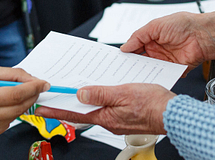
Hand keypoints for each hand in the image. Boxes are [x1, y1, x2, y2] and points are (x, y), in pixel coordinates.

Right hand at [0, 66, 48, 142]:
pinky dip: (6, 115)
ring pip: (11, 118)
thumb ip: (11, 74)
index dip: (32, 89)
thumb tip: (33, 80)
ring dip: (19, 106)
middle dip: (30, 97)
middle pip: (16, 109)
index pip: (14, 95)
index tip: (43, 83)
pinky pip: (2, 126)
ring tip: (11, 94)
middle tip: (36, 87)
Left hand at [35, 84, 172, 135]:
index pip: (74, 113)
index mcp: (105, 116)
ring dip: (81, 103)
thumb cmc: (152, 104)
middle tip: (51, 100)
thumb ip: (101, 94)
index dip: (56, 110)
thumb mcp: (123, 93)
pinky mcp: (124, 117)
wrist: (172, 114)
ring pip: (93, 110)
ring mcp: (116, 120)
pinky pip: (105, 109)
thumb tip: (80, 94)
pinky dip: (96, 102)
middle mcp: (108, 121)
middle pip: (81, 113)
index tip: (41, 108)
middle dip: (65, 106)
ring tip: (69, 95)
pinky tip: (96, 94)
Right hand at [121, 11, 214, 75]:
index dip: (127, 53)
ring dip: (143, 73)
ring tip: (133, 77)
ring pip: (150, 70)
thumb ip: (138, 36)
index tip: (118, 60)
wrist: (202, 35)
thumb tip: (125, 47)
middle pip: (141, 61)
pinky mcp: (174, 70)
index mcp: (151, 38)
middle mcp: (157, 50)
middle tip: (122, 71)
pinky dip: (157, 78)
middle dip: (132, 66)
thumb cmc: (182, 24)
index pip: (135, 48)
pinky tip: (149, 81)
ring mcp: (165, 61)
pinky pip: (163, 76)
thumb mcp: (155, 26)